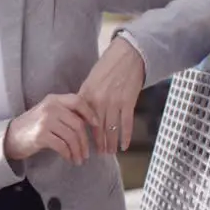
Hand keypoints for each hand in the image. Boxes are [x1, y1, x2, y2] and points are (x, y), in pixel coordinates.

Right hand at [4, 93, 100, 164]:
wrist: (11, 136)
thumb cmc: (33, 126)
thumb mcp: (48, 112)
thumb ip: (65, 112)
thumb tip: (90, 121)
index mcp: (54, 99)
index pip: (78, 101)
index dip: (90, 113)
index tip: (97, 126)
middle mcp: (50, 107)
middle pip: (78, 123)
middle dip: (85, 141)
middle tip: (87, 153)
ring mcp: (45, 120)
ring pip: (71, 136)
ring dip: (78, 150)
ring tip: (79, 159)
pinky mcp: (41, 135)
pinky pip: (62, 146)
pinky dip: (68, 154)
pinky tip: (69, 159)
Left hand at [79, 35, 146, 153]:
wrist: (127, 56)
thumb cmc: (107, 67)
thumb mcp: (90, 81)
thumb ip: (86, 98)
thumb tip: (82, 115)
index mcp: (86, 96)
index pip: (82, 120)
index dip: (83, 134)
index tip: (82, 143)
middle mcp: (98, 101)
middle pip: (96, 128)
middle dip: (97, 143)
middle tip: (98, 154)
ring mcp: (114, 103)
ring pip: (111, 129)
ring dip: (110, 142)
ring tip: (110, 152)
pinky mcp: (128, 102)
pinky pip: (126, 123)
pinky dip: (126, 136)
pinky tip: (124, 146)